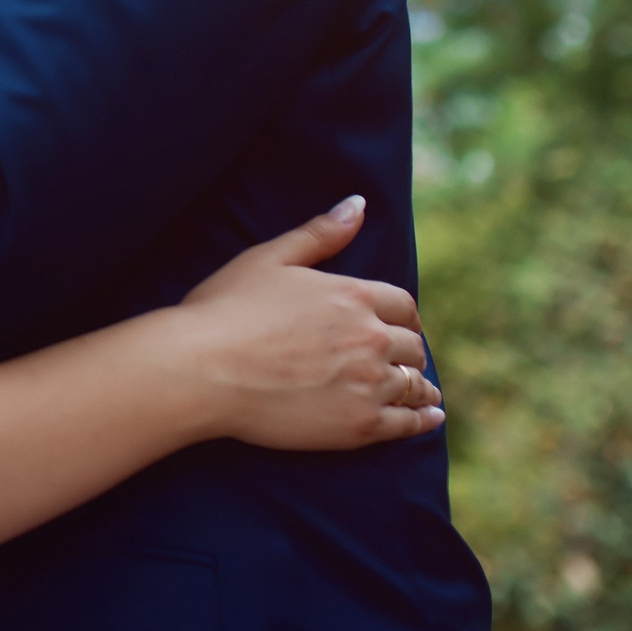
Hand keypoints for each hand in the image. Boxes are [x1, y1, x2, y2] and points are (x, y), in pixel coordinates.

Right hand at [169, 197, 445, 450]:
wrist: (202, 369)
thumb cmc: (226, 309)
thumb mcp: (269, 258)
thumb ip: (319, 233)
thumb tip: (358, 204)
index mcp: (352, 296)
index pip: (403, 305)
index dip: (404, 316)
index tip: (400, 325)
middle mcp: (370, 338)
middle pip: (412, 345)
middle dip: (408, 350)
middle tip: (402, 359)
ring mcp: (368, 384)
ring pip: (414, 384)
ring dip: (420, 386)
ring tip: (424, 393)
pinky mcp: (360, 425)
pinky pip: (408, 423)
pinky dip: (423, 419)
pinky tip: (429, 417)